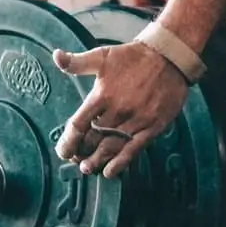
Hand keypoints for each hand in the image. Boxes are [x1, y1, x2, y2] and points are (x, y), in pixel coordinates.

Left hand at [52, 41, 189, 177]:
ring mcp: (136, 120)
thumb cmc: (134, 58)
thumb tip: (56, 56)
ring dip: (97, 160)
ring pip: (112, 147)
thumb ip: (77, 62)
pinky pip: (134, 149)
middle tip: (75, 159)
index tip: (63, 150)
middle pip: (93, 139)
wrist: (169, 57)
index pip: (79, 124)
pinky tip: (110, 171)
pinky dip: (121, 162)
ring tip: (87, 168)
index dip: (68, 141)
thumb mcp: (102, 55)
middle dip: (81, 152)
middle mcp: (118, 110)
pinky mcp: (153, 126)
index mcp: (102, 94)